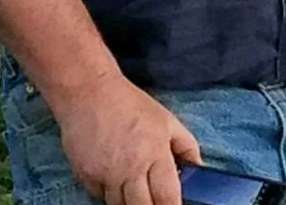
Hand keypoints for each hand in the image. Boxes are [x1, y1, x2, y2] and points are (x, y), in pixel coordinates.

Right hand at [53, 72, 200, 204]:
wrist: (89, 91)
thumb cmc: (129, 103)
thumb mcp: (166, 119)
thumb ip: (186, 145)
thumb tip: (198, 168)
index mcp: (155, 153)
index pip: (168, 197)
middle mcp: (131, 169)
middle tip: (156, 200)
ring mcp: (107, 176)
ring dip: (131, 203)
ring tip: (136, 188)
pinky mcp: (87, 178)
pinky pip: (102, 197)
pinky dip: (111, 194)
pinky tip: (115, 180)